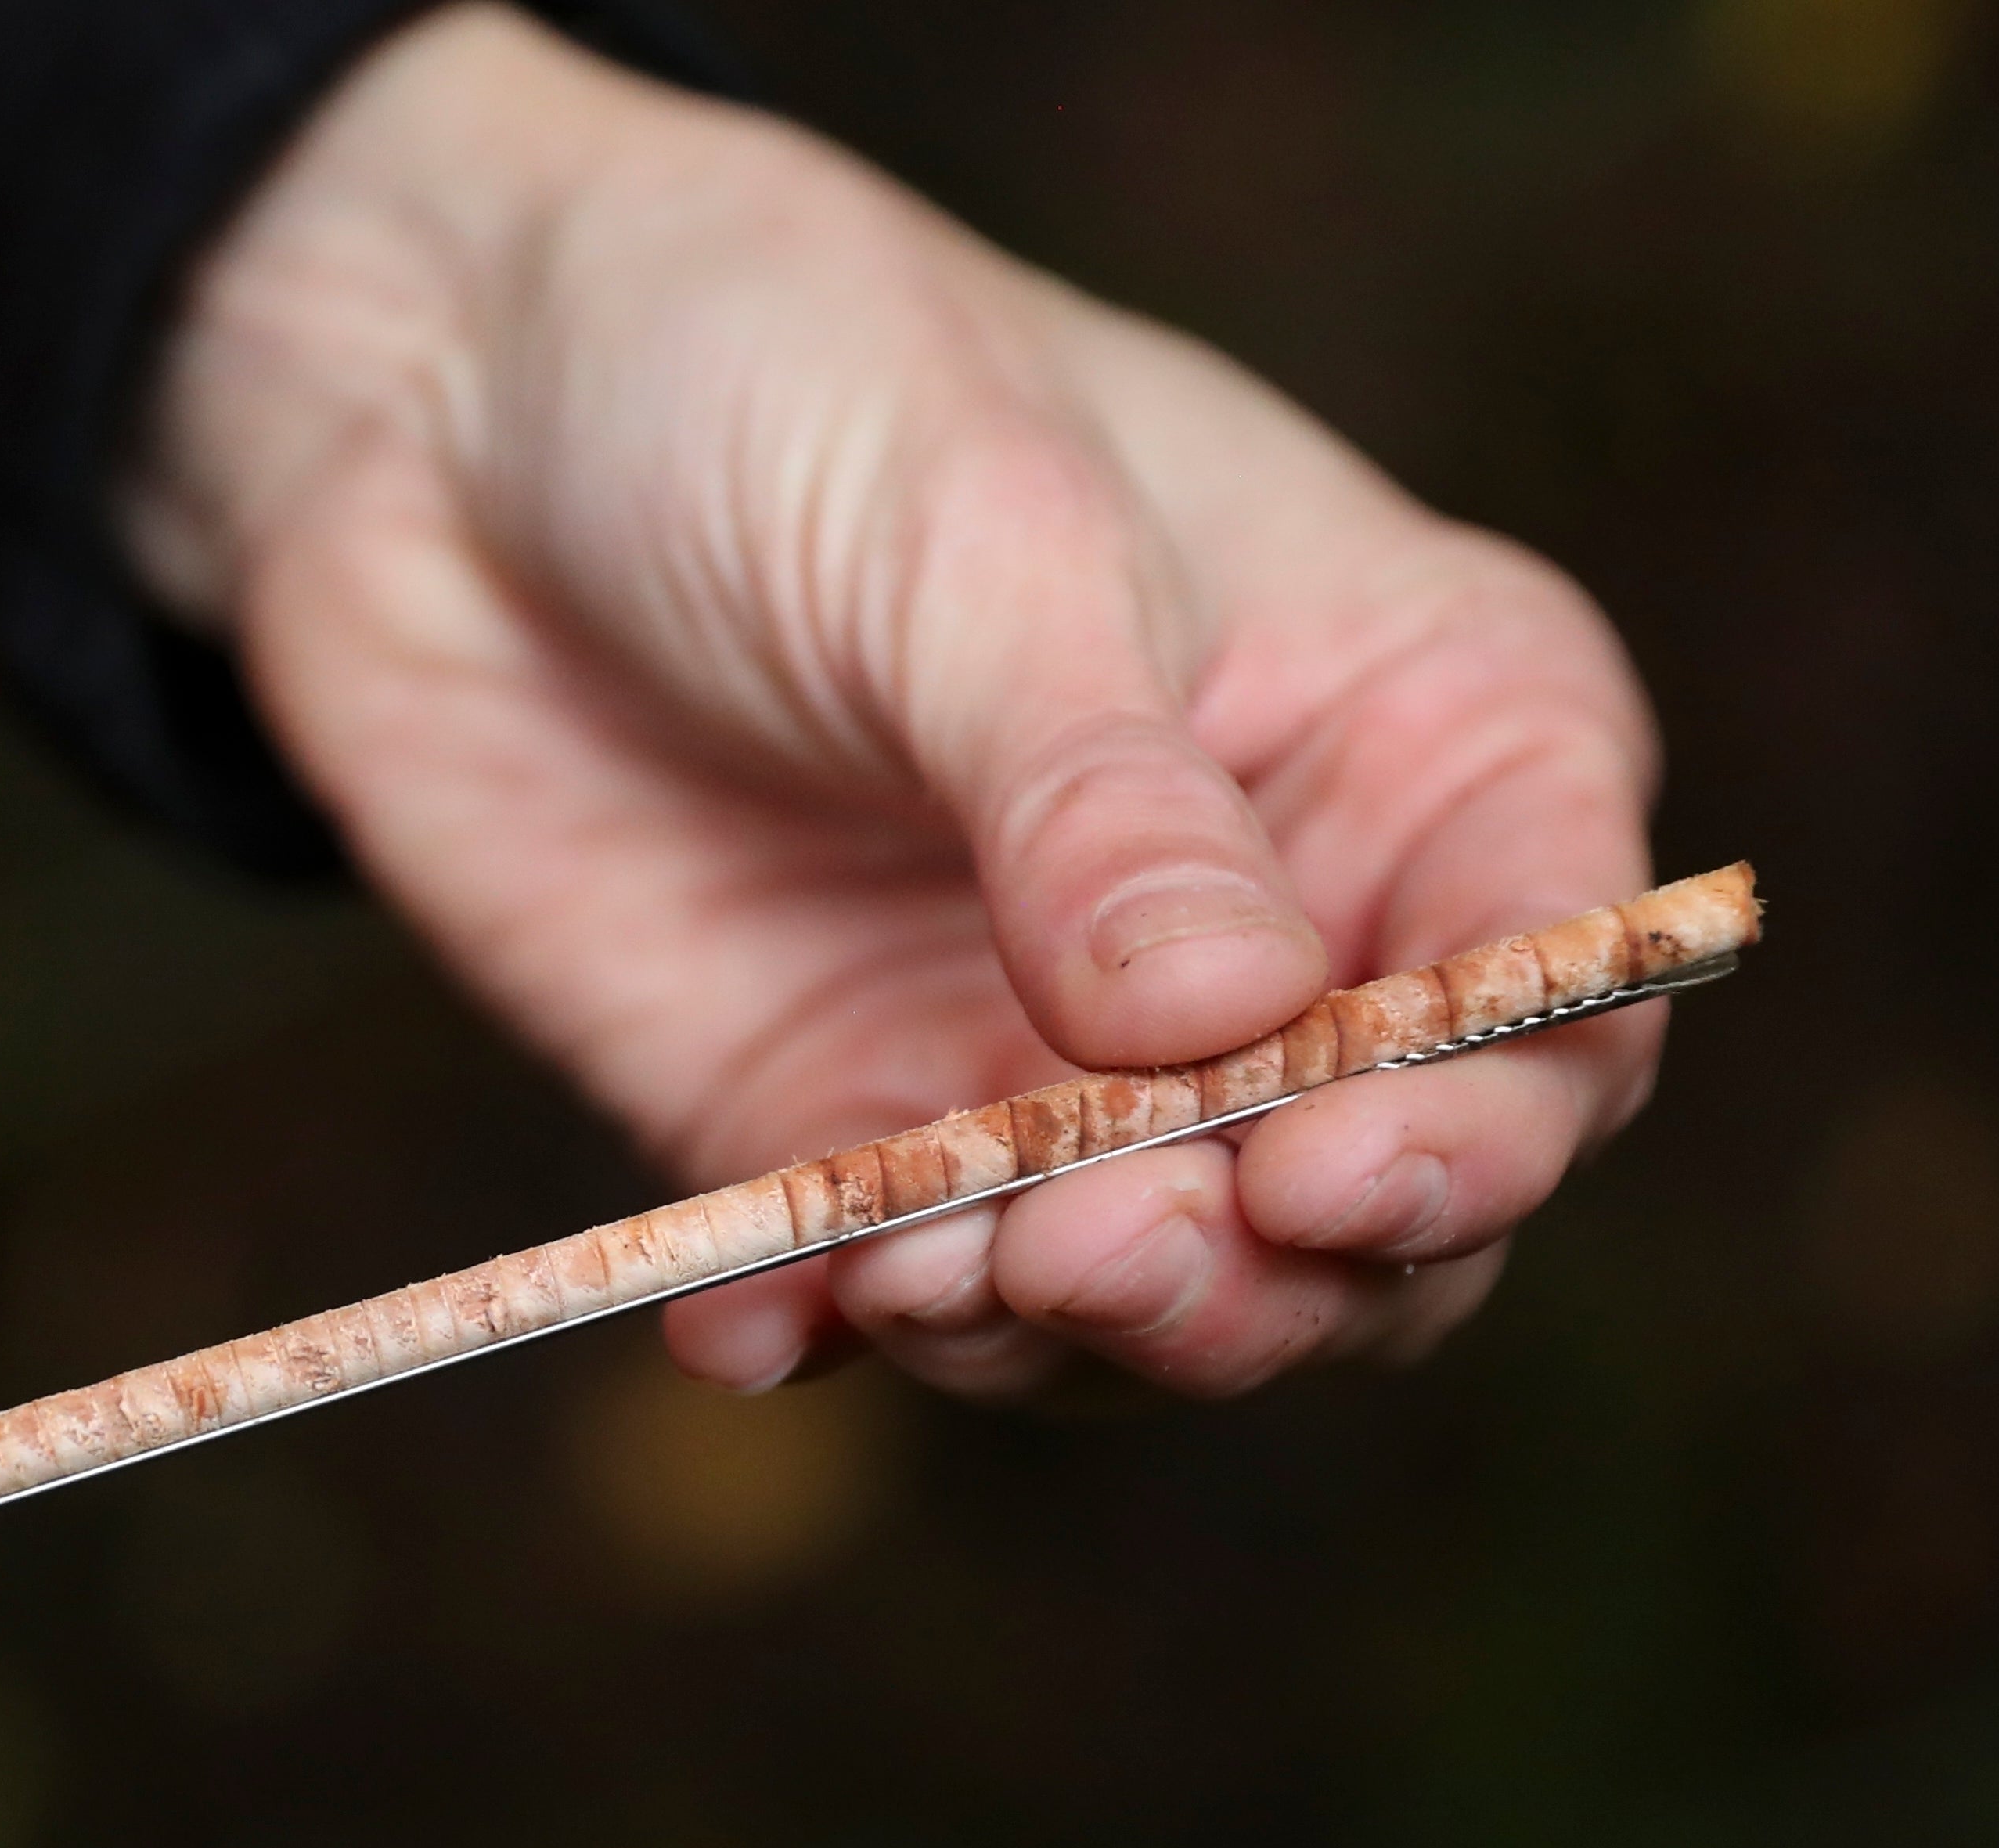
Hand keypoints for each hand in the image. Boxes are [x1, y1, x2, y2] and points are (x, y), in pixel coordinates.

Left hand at [126, 5, 1660, 1398]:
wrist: (446, 400)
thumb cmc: (770, 365)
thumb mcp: (969, 532)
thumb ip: (1099, 796)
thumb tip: (1224, 1032)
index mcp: (1404, 723)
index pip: (1552, 981)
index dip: (1488, 1117)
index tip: (1325, 1169)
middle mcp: (1264, 920)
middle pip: (1372, 1201)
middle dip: (1260, 1275)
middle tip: (1091, 1256)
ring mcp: (1050, 1046)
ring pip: (1145, 1288)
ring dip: (1053, 1331)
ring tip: (920, 1279)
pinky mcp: (839, 1117)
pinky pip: (882, 1288)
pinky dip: (834, 1330)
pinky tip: (757, 1324)